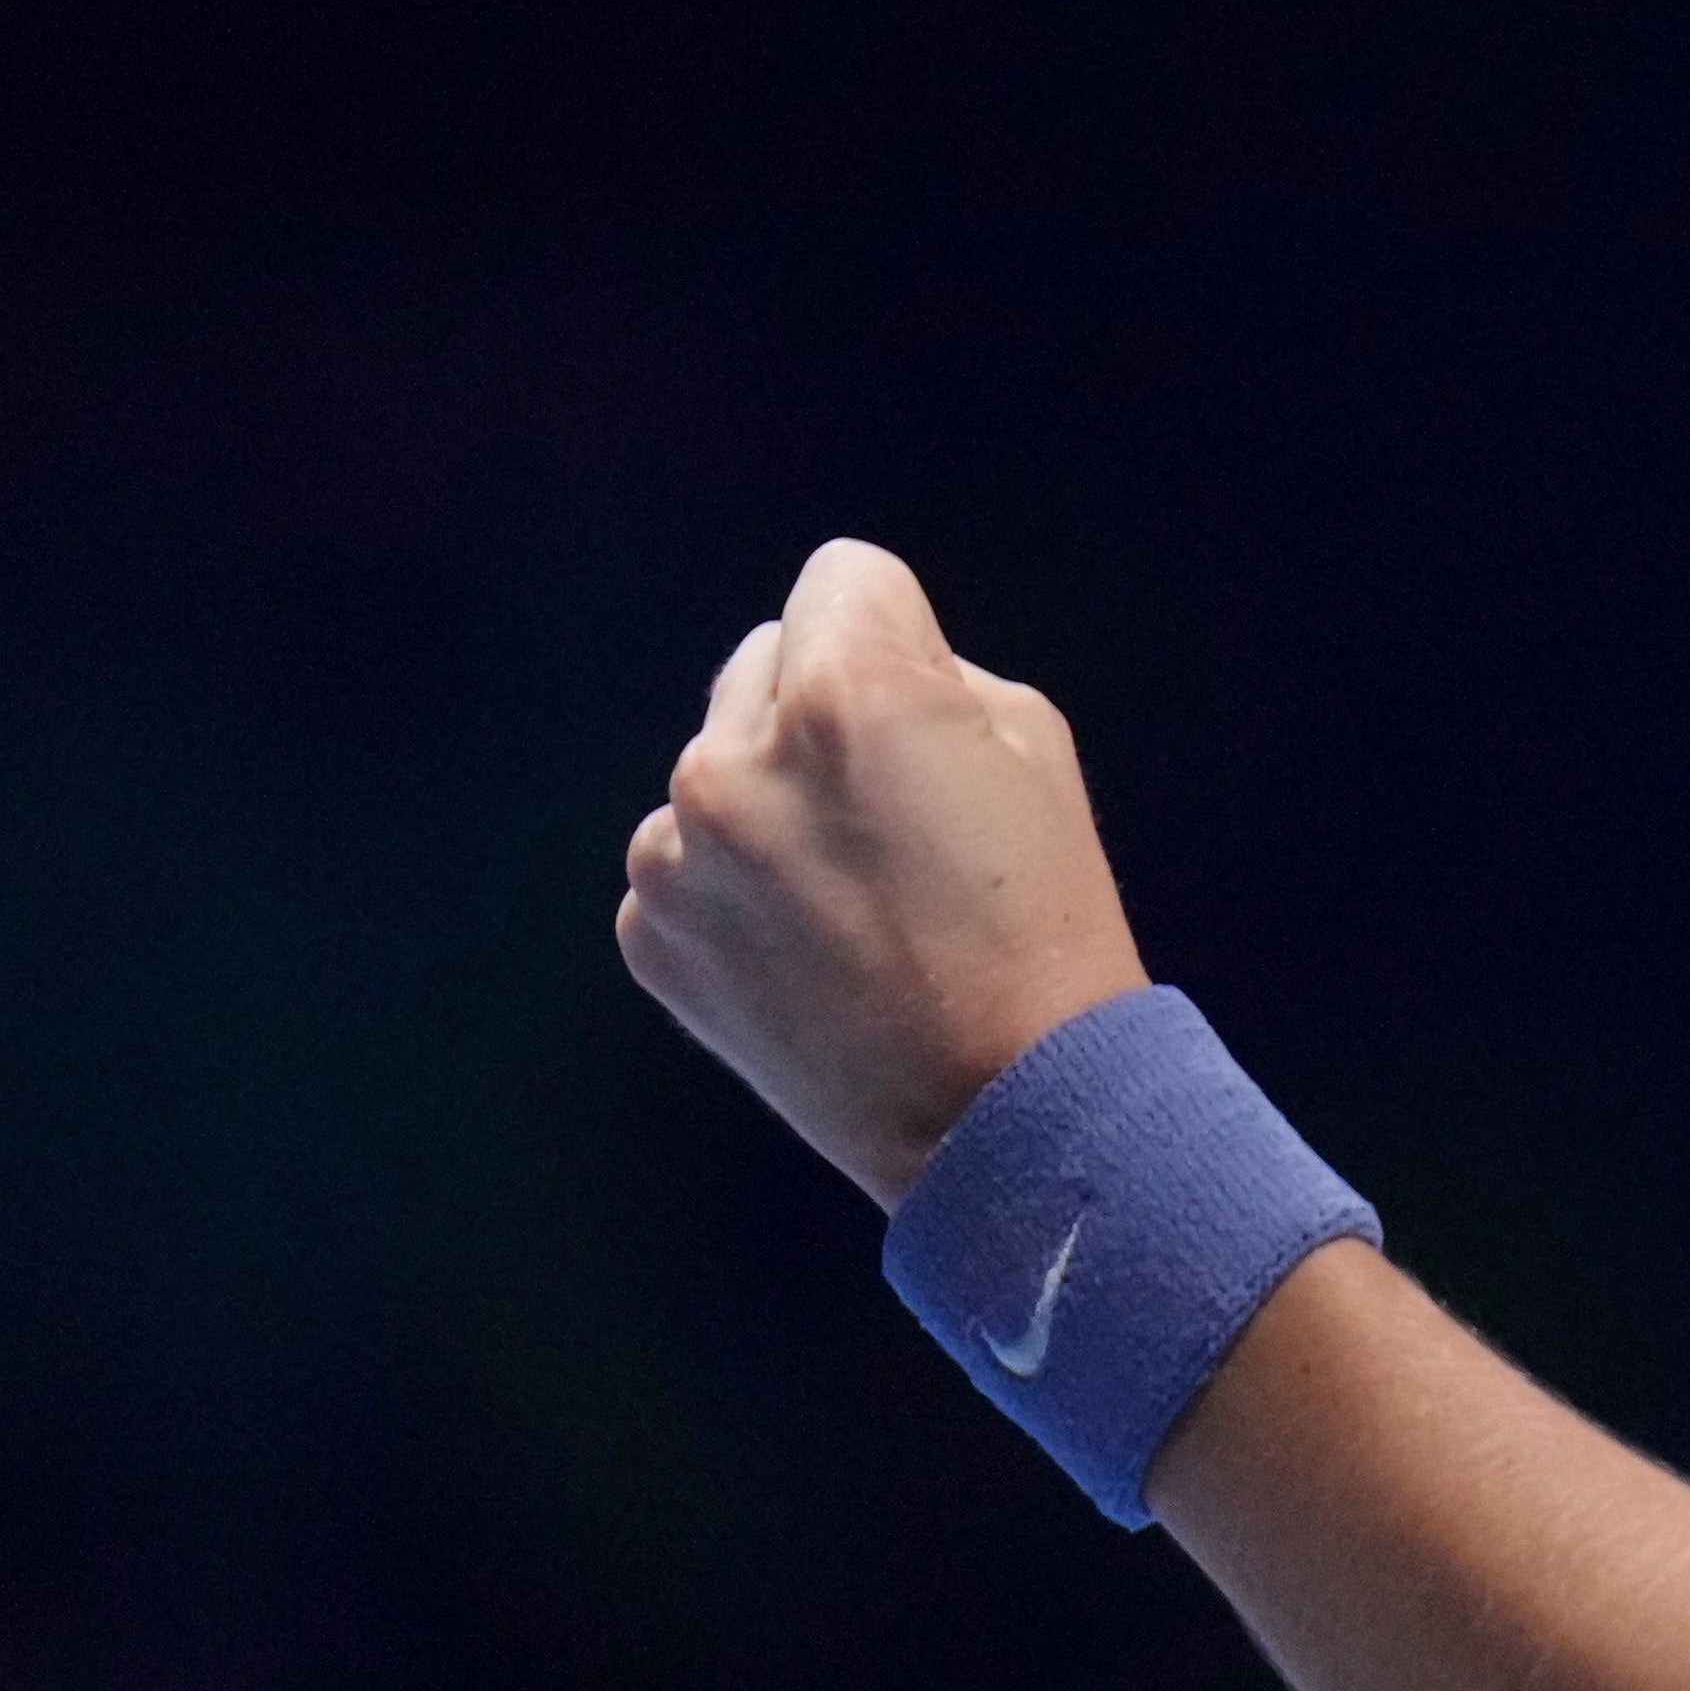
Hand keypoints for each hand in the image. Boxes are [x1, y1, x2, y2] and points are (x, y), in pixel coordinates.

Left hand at [616, 538, 1148, 1206]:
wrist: (1001, 1114)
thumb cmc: (1042, 920)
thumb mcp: (1033, 742)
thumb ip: (928, 668)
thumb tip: (848, 663)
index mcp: (843, 691)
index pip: (842, 576)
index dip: (900, 636)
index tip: (930, 713)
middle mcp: (732, 759)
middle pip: (765, 660)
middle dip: (821, 710)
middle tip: (899, 813)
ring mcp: (675, 854)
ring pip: (718, 766)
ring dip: (772, 802)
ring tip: (857, 897)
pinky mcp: (647, 935)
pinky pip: (687, 861)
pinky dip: (737, 889)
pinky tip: (812, 950)